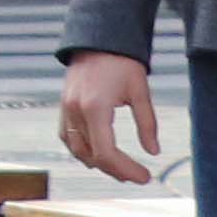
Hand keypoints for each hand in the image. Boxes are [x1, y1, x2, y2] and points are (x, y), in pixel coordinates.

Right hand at [59, 49, 161, 182]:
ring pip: (76, 150)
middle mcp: (76, 111)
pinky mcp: (63, 107)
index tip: (145, 177)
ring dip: (97, 163)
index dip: (126, 169)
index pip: (106, 153)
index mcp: (95, 108)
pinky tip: (97, 154)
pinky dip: (82, 150)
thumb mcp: (141, 92)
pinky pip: (67, 137)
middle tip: (137, 176)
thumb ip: (147, 124)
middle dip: (115, 170)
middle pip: (91, 156)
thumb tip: (153, 152)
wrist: (98, 40)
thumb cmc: (122, 63)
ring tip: (120, 169)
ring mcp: (66, 109)